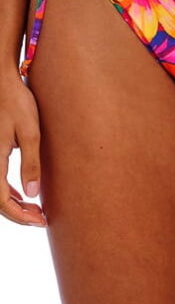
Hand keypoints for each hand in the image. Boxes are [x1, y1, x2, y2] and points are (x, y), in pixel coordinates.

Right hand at [0, 70, 46, 226]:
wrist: (3, 82)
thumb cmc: (17, 103)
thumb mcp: (30, 133)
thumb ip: (31, 164)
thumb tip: (32, 194)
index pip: (1, 200)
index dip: (19, 215)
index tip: (39, 221)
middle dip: (18, 214)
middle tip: (41, 219)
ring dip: (14, 204)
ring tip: (36, 211)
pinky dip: (8, 191)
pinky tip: (23, 195)